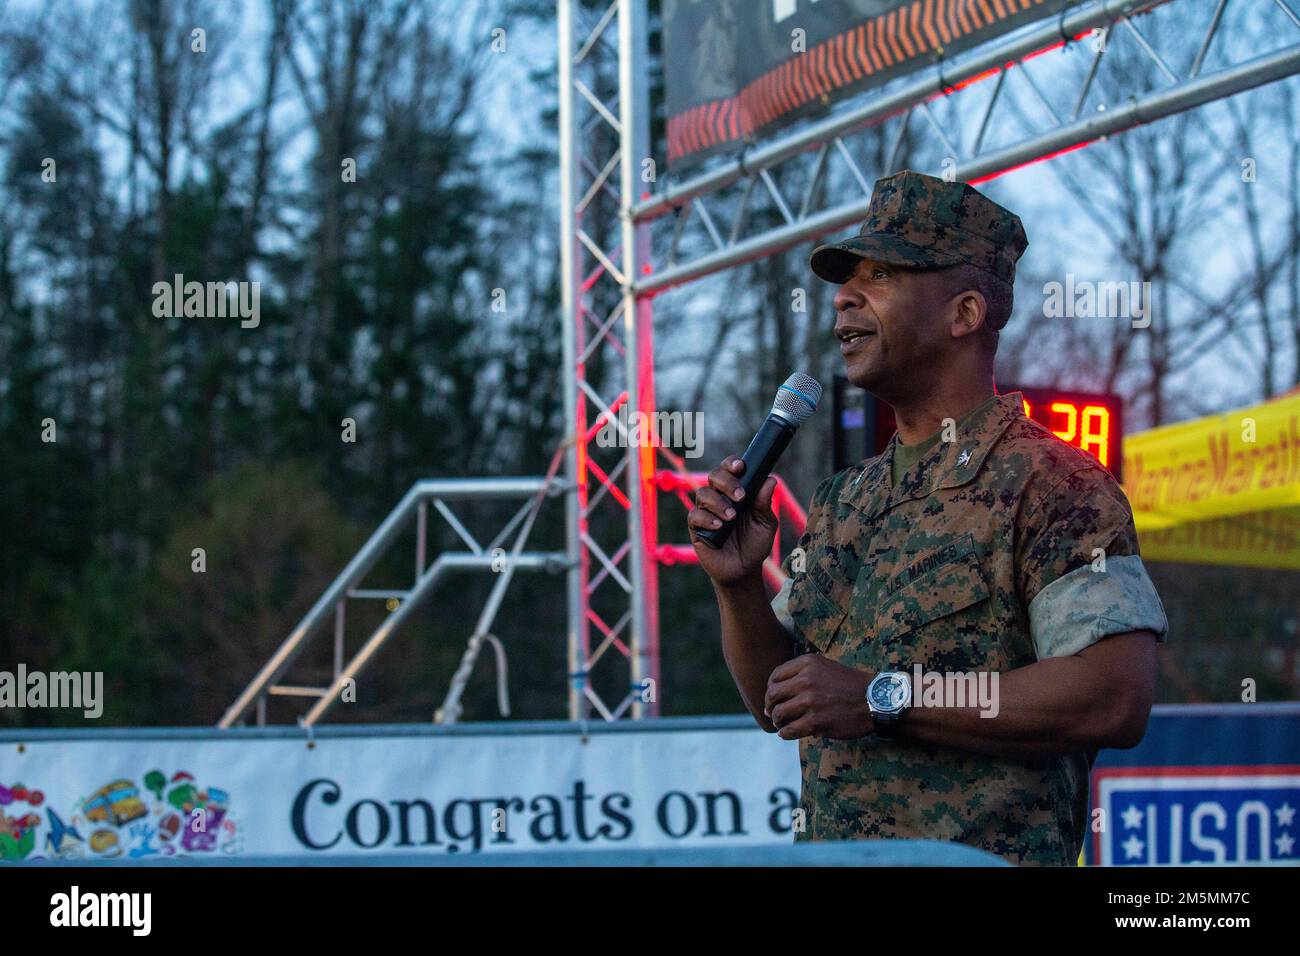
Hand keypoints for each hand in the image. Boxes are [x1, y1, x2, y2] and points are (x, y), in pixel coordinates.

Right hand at [687, 456, 778, 586]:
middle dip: (727, 482)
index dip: (731, 464)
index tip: (740, 466)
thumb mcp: (765, 523)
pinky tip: (719, 526)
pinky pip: (694, 516)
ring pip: (703, 493)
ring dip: (718, 502)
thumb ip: (764, 503)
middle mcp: (719, 498)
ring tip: (732, 517)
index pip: (729, 469)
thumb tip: (770, 479)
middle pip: (714, 476)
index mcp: (735, 492)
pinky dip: (707, 518)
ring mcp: (706, 512)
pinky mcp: (696, 528)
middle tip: (741, 497)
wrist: (744, 570)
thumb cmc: (755, 543)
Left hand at [764, 654, 873, 739]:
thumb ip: (802, 674)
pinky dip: (785, 734)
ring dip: (777, 722)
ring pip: (778, 714)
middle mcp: (806, 680)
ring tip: (782, 725)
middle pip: (772, 695)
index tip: (774, 698)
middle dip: (770, 706)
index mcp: (807, 664)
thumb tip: (775, 692)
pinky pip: (789, 730)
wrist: (875, 701)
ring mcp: (810, 702)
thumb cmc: (850, 685)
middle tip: (773, 714)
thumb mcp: (825, 667)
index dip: (770, 689)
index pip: (775, 676)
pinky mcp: (815, 722)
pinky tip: (788, 733)